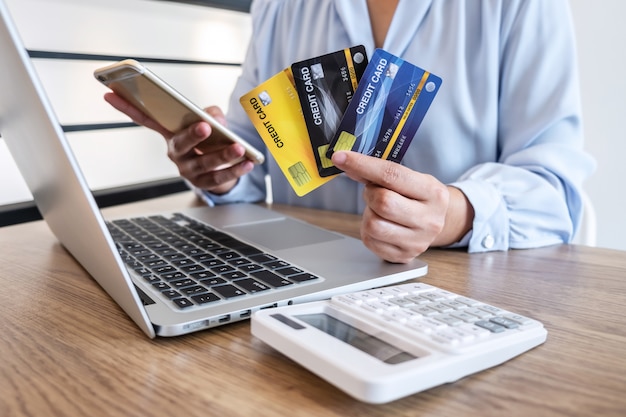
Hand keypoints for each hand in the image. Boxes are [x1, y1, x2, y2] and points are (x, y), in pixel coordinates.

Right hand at [103, 93, 253, 194]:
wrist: (218, 170)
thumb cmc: (208, 140)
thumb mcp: (209, 121)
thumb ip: (212, 113)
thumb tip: (218, 120)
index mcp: (170, 134)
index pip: (144, 118)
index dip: (125, 106)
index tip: (109, 92)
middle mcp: (175, 152)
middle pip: (181, 143)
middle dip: (192, 135)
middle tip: (204, 126)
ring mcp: (188, 170)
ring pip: (205, 163)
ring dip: (223, 156)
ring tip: (239, 148)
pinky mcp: (203, 184)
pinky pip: (219, 178)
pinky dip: (235, 170)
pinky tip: (248, 163)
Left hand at [331, 151, 473, 262]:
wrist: (436, 223)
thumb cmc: (417, 197)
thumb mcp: (409, 179)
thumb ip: (379, 172)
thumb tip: (345, 162)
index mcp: (433, 192)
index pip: (392, 175)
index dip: (363, 165)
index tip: (341, 157)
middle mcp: (429, 219)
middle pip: (383, 202)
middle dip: (370, 194)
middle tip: (374, 193)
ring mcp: (418, 241)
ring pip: (374, 225)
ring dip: (368, 214)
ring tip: (379, 211)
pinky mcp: (404, 256)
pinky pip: (370, 241)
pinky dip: (367, 230)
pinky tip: (380, 224)